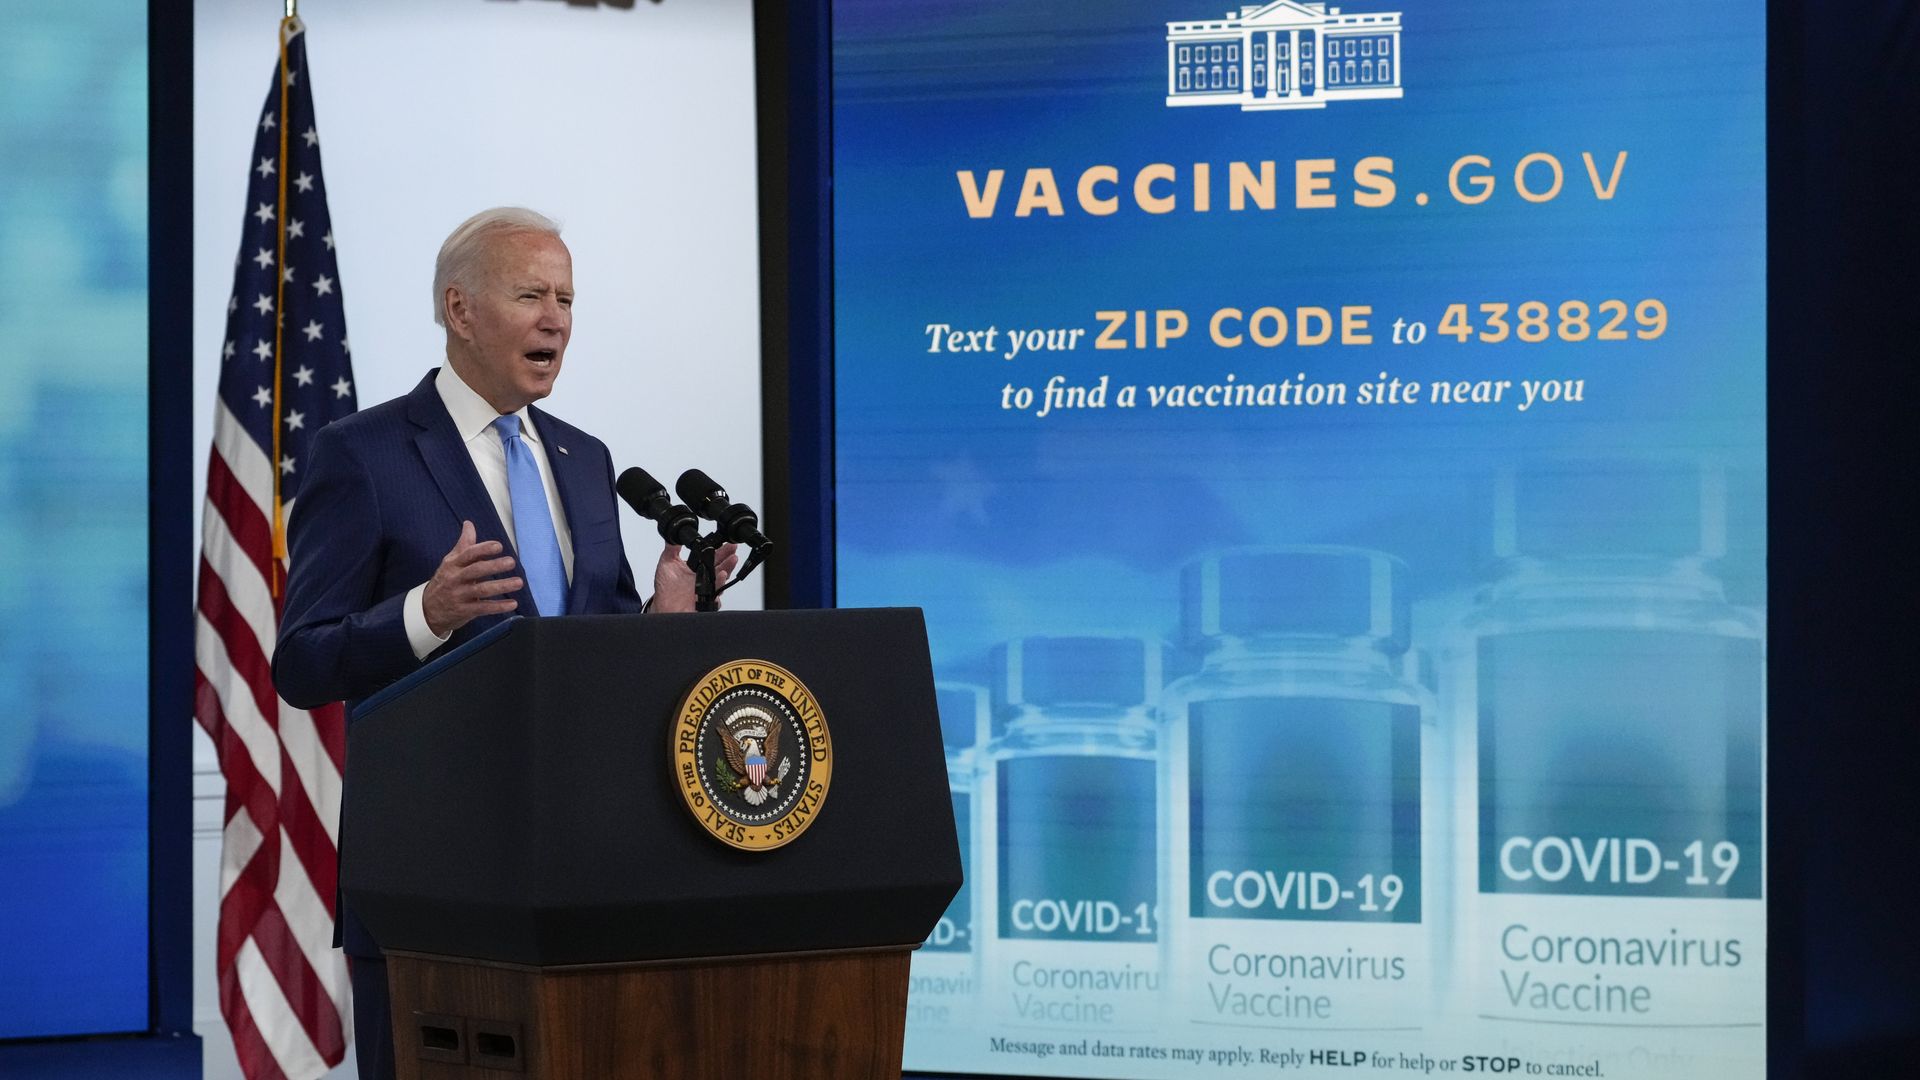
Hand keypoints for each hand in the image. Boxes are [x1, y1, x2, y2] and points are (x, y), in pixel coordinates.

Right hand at [422, 520, 520, 636]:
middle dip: (494, 566)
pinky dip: (499, 607)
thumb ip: (464, 544)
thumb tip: (469, 524)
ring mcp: (459, 595)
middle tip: (511, 562)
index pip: (468, 554)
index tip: (498, 546)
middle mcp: (455, 578)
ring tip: (519, 582)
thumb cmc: (445, 581)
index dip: (483, 549)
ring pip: (482, 590)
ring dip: (501, 586)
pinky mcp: (464, 611)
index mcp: (453, 564)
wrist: (428, 610)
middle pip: (476, 570)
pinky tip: (513, 603)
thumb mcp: (451, 562)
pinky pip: (483, 608)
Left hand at [650, 542, 740, 612]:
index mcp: (694, 567)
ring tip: (732, 559)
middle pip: (718, 564)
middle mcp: (701, 577)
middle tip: (733, 547)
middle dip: (727, 555)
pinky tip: (722, 575)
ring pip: (721, 576)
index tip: (723, 541)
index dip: (717, 548)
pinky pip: (716, 590)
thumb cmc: (665, 590)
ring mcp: (706, 587)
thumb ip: (671, 548)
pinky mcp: (707, 597)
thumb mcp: (666, 564)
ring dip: (728, 567)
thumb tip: (674, 534)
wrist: (665, 609)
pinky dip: (720, 583)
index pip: (709, 555)